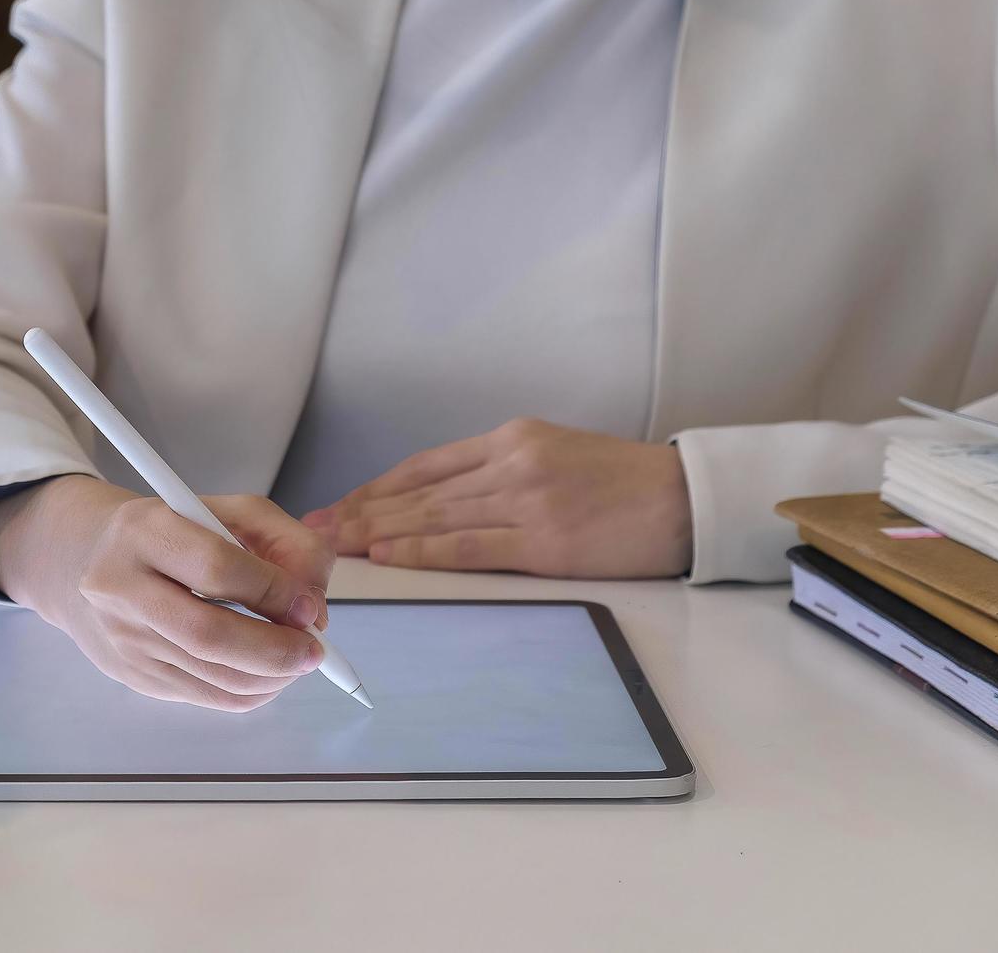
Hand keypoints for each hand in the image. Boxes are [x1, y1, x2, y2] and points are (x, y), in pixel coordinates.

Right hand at [0, 475, 332, 710]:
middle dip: (276, 650)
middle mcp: (122, 587)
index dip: (275, 592)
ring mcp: (123, 638)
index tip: (310, 605)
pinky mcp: (132, 674)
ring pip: (211, 676)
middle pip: (209, 635)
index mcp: (144, 531)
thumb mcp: (224, 511)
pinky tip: (267, 674)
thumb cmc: (168, 533)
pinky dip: (249, 691)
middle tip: (314, 650)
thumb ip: (282, 542)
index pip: (217, 568)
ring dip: (270, 677)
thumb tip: (314, 606)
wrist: (83, 562)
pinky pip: (205, 696)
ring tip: (296, 661)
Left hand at [303, 418, 692, 577]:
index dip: (374, 489)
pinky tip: (385, 558)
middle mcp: (511, 462)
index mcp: (511, 438)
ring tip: (333, 548)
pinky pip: (466, 547)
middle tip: (312, 531)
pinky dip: (419, 553)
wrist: (685, 499)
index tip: (336, 506)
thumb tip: (442, 502)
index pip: (424, 466)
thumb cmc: (624, 484)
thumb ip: (501, 470)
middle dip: (359, 513)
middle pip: (418, 492)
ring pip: (432, 518)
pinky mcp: (542, 538)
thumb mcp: (556, 453)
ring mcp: (525, 498)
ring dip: (376, 535)